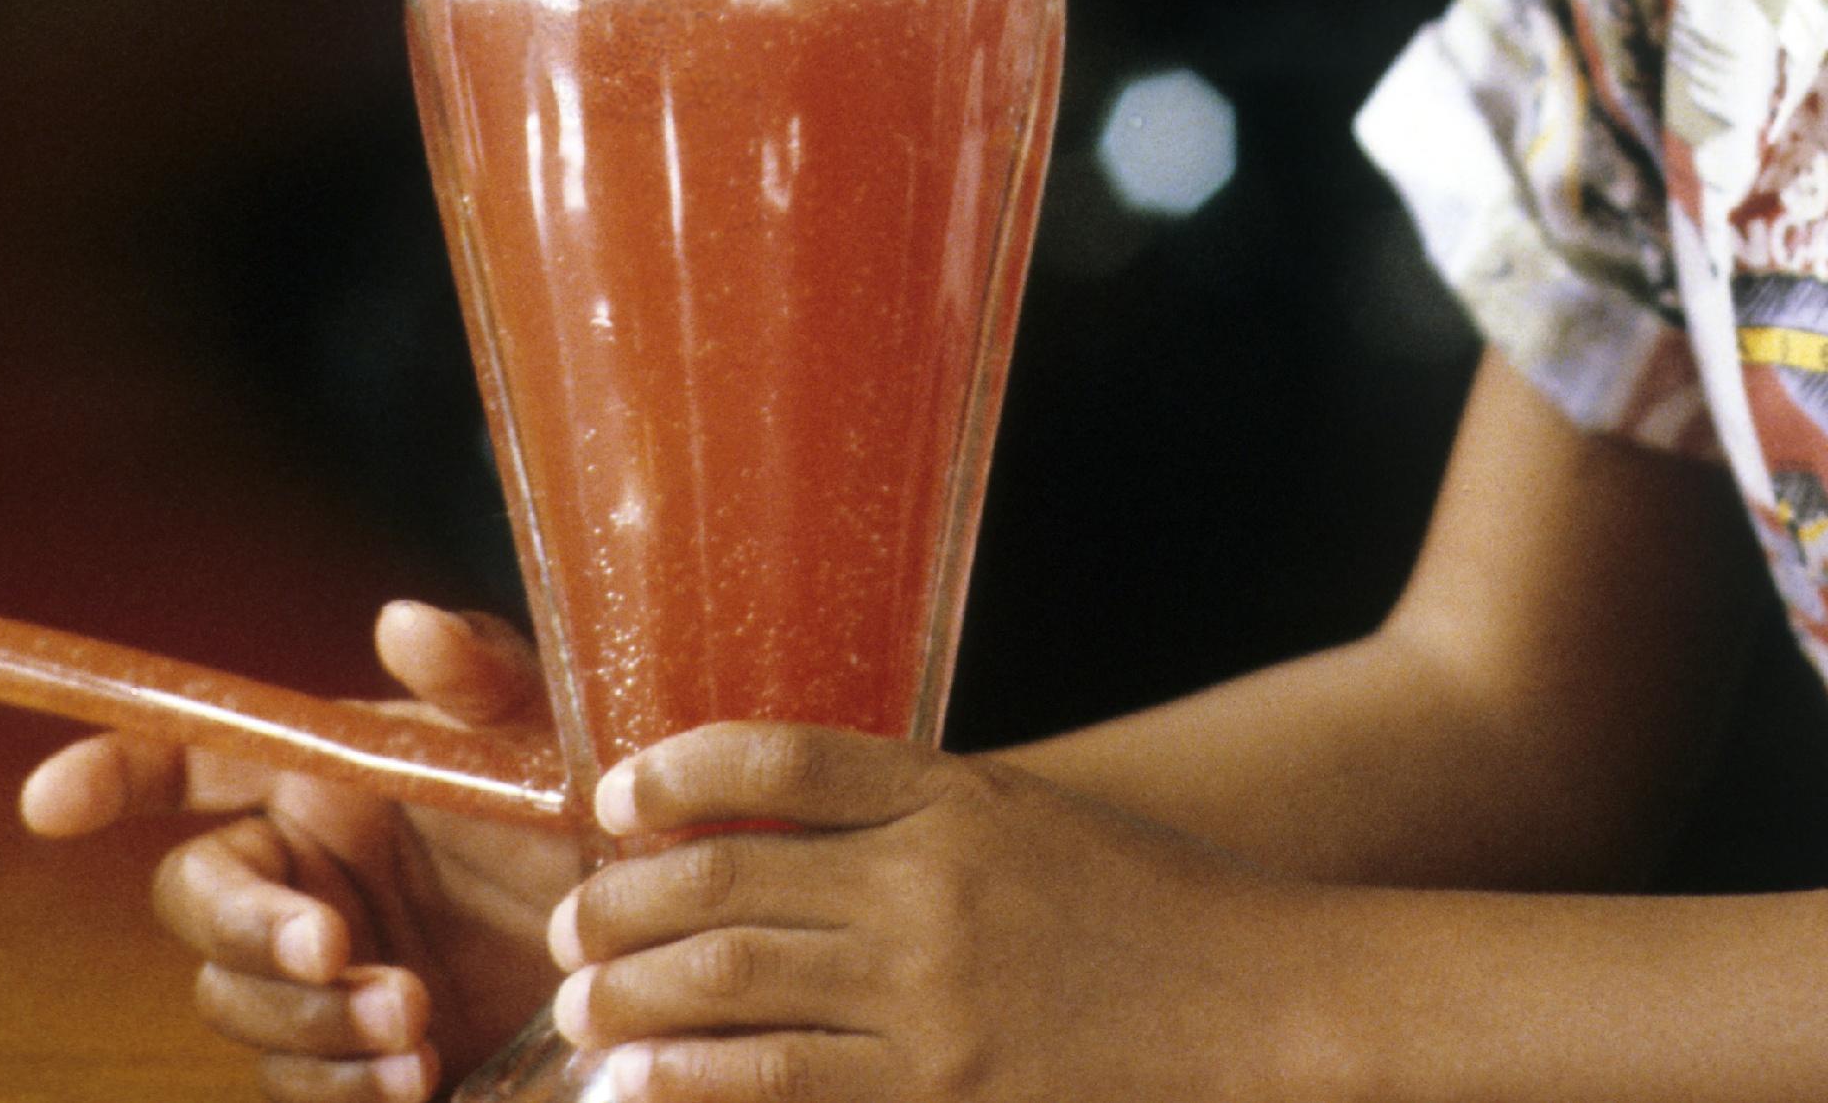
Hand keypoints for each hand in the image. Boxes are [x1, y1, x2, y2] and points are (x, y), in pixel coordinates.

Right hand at [22, 600, 582, 1099]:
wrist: (658, 949)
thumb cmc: (592, 816)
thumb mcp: (549, 736)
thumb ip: (479, 675)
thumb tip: (402, 619)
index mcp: (325, 777)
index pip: (189, 763)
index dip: (110, 773)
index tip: (48, 803)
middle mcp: (305, 872)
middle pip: (200, 907)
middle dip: (254, 931)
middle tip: (333, 948)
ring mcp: (322, 971)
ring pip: (243, 1005)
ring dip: (312, 1020)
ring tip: (412, 1023)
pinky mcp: (352, 1059)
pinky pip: (297, 1085)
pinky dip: (342, 1088)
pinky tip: (412, 1077)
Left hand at [550, 722, 1310, 1102]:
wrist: (1259, 1002)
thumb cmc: (1146, 906)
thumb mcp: (1029, 823)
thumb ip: (913, 819)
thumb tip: (773, 831)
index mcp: (954, 796)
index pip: (782, 758)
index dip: (677, 772)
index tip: (615, 797)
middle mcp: (930, 886)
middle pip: (726, 878)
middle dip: (619, 904)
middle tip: (568, 927)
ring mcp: (932, 998)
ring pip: (732, 986)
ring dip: (632, 998)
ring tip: (582, 1010)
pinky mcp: (941, 1094)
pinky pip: (783, 1086)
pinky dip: (696, 1082)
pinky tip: (646, 1084)